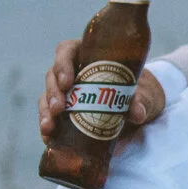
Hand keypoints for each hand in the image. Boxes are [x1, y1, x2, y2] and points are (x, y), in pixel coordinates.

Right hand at [39, 37, 165, 140]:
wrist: (135, 107)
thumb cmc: (136, 90)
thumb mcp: (141, 92)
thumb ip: (140, 100)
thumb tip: (138, 113)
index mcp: (86, 55)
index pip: (66, 51)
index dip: (62, 64)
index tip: (68, 82)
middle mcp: (71, 72)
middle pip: (53, 76)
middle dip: (53, 92)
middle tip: (59, 108)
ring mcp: (65, 92)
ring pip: (47, 97)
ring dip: (45, 111)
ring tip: (49, 127)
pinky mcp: (63, 111)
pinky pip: (49, 116)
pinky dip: (47, 126)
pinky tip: (48, 137)